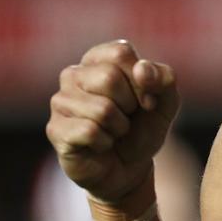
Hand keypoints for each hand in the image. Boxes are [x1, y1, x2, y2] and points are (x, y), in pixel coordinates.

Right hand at [45, 40, 179, 203]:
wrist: (130, 167)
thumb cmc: (144, 126)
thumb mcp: (167, 100)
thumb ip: (164, 78)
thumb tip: (141, 68)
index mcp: (99, 58)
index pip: (120, 53)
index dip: (142, 79)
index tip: (146, 97)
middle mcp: (74, 74)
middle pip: (108, 77)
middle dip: (130, 104)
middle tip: (127, 116)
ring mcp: (60, 101)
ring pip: (101, 108)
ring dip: (119, 126)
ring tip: (114, 130)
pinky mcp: (55, 129)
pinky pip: (89, 132)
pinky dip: (106, 142)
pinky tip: (101, 144)